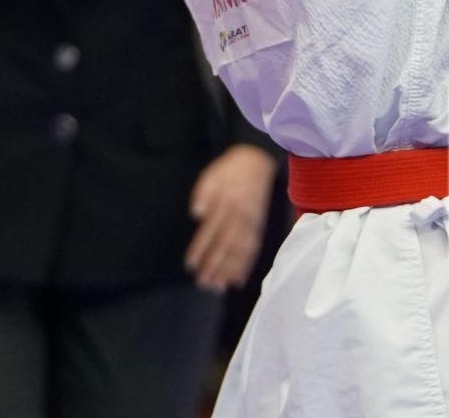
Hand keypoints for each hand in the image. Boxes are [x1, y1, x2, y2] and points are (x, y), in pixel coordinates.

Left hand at [185, 144, 277, 291]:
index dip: (201, 247)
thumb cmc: (229, 170)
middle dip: (215, 265)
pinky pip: (253, 248)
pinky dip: (246, 265)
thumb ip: (203, 193)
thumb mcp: (212, 175)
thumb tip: (196, 213)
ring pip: (240, 250)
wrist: (258, 161)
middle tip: (203, 283)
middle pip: (226, 244)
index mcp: (226, 202)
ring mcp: (251, 222)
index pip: (210, 229)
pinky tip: (237, 279)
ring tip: (218, 287)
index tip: (191, 265)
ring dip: (229, 270)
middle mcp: (239, 215)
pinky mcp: (258, 226)